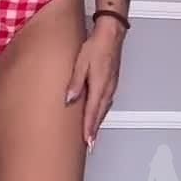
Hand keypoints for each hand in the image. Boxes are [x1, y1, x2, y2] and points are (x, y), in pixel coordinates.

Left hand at [65, 16, 125, 149]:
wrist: (111, 35)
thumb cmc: (96, 47)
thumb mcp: (80, 64)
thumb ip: (75, 83)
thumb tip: (69, 100)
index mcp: (99, 87)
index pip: (92, 113)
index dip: (89, 129)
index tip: (87, 142)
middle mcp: (107, 90)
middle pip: (99, 115)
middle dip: (94, 131)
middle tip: (90, 145)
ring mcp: (111, 87)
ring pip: (103, 110)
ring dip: (98, 123)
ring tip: (92, 134)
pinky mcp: (111, 83)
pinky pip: (105, 102)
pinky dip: (101, 112)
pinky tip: (97, 114)